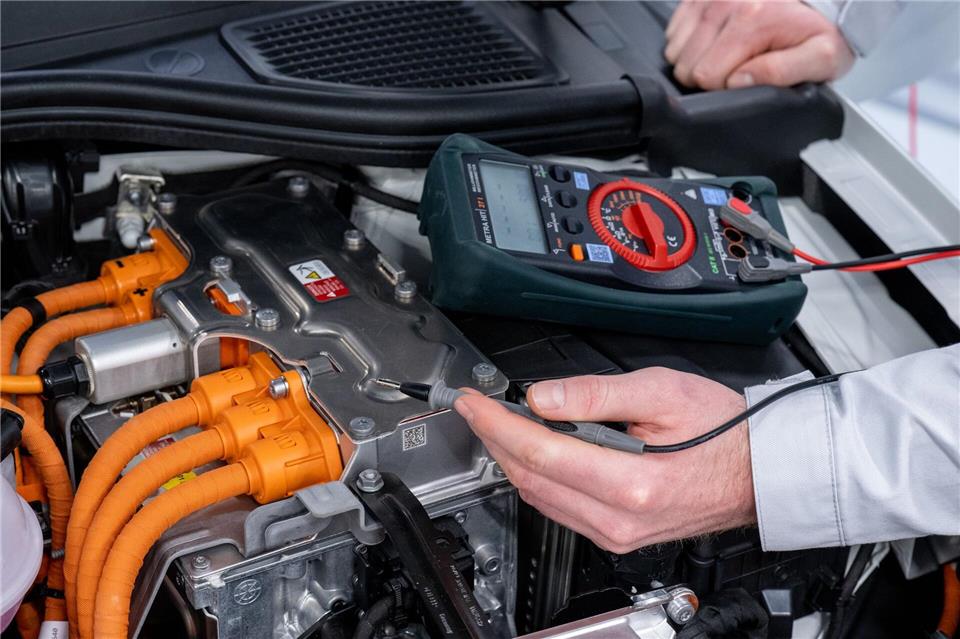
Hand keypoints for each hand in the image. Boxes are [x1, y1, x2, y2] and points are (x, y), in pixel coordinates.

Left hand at [454, 369, 755, 553]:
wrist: (756, 472)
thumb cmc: (721, 431)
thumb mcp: (663, 391)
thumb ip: (596, 394)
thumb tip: (542, 398)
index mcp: (631, 484)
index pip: (539, 451)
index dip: (496, 424)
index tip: (473, 403)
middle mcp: (618, 519)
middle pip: (530, 477)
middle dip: (494, 439)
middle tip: (477, 408)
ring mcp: (615, 535)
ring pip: (538, 497)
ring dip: (512, 458)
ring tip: (499, 423)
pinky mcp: (615, 537)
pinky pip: (558, 508)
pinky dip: (537, 477)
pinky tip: (533, 451)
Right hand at [665, 0, 854, 89]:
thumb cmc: (821, 26)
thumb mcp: (822, 57)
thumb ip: (781, 72)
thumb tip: (738, 81)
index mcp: (753, 21)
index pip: (707, 76)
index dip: (723, 86)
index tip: (744, 78)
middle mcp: (727, 2)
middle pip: (687, 63)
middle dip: (707, 73)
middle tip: (736, 66)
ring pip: (675, 48)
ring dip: (695, 56)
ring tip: (725, 52)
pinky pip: (674, 29)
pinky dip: (689, 40)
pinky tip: (715, 39)